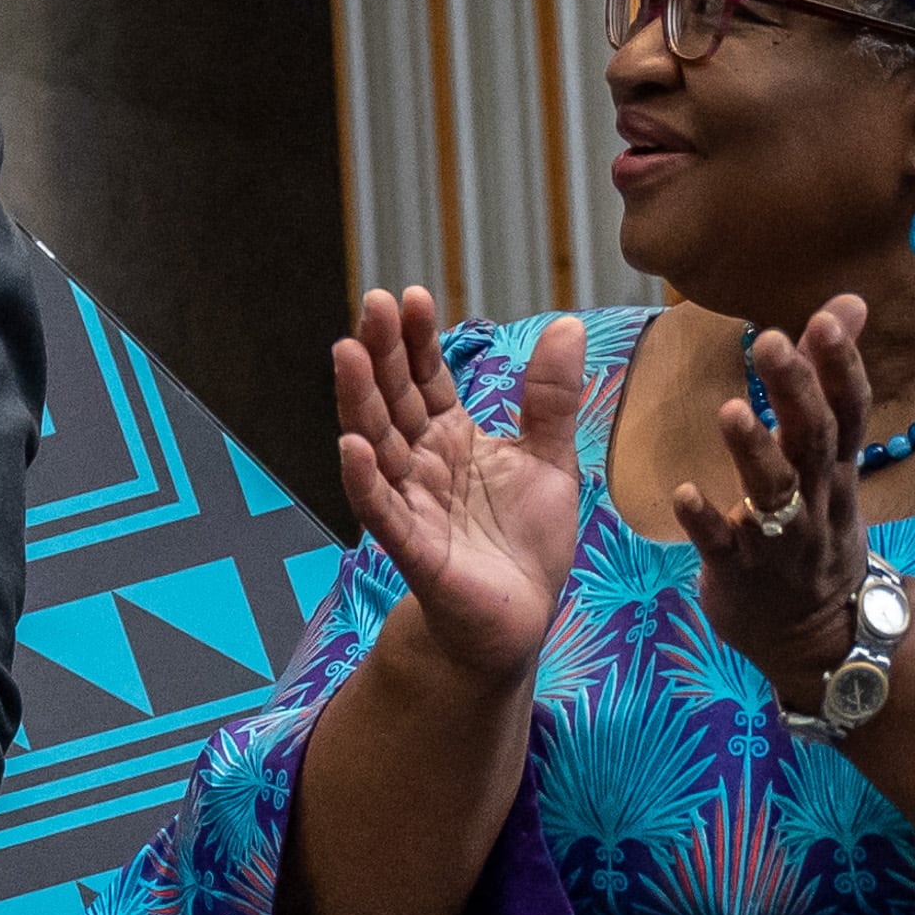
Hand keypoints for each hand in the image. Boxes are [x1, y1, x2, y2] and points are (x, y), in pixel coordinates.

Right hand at [328, 290, 586, 688]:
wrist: (522, 617)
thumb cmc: (527, 541)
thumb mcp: (552, 458)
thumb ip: (551, 397)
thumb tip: (567, 323)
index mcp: (451, 438)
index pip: (426, 379)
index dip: (417, 340)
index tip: (412, 296)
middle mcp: (421, 464)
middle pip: (394, 400)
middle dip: (381, 354)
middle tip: (372, 304)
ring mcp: (411, 503)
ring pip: (377, 445)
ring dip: (359, 401)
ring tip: (346, 354)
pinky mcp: (413, 548)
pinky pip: (381, 511)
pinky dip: (364, 481)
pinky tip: (351, 447)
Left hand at [671, 296, 873, 703]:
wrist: (817, 636)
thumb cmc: (815, 528)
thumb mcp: (832, 459)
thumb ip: (827, 381)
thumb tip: (845, 302)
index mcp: (836, 470)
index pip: (849, 411)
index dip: (841, 366)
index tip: (827, 319)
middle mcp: (816, 502)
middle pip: (813, 441)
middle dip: (796, 391)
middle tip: (770, 341)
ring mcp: (781, 542)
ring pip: (773, 494)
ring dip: (754, 452)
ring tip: (729, 411)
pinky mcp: (740, 576)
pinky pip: (722, 547)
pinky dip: (704, 520)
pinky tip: (682, 492)